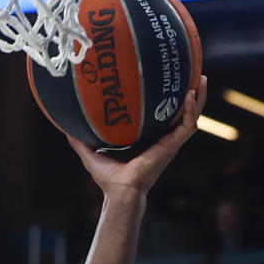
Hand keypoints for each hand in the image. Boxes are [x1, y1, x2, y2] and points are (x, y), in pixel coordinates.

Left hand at [67, 76, 207, 201]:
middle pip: (182, 111)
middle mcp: (162, 138)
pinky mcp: (172, 146)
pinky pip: (188, 126)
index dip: (167, 98)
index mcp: (149, 138)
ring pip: (191, 116)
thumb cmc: (108, 178)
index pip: (161, 114)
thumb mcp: (90, 152)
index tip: (167, 79)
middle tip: (192, 72)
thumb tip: (63, 126)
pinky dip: (191, 110)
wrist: (119, 191)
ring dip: (198, 98)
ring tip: (200, 78)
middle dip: (189, 93)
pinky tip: (189, 95)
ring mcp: (170, 142)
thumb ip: (78, 139)